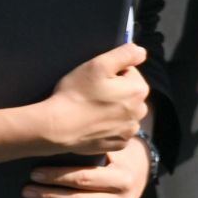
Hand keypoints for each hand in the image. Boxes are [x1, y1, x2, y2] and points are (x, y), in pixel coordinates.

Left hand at [22, 139, 149, 197]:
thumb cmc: (118, 157)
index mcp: (124, 178)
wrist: (141, 171)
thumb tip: (51, 152)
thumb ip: (89, 153)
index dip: (57, 176)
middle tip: (26, 189)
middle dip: (48, 195)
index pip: (84, 178)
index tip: (35, 173)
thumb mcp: (111, 150)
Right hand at [37, 43, 151, 153]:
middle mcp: (140, 112)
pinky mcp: (117, 145)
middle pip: (128, 94)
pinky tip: (93, 125)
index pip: (129, 73)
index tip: (96, 81)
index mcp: (139, 90)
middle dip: (114, 92)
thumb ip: (125, 54)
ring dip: (112, 110)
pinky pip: (116, 132)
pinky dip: (107, 128)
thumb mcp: (98, 64)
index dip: (112, 74)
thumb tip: (141, 52)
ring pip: (123, 113)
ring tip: (90, 110)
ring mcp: (129, 131)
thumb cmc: (76, 94)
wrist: (55, 128)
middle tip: (91, 95)